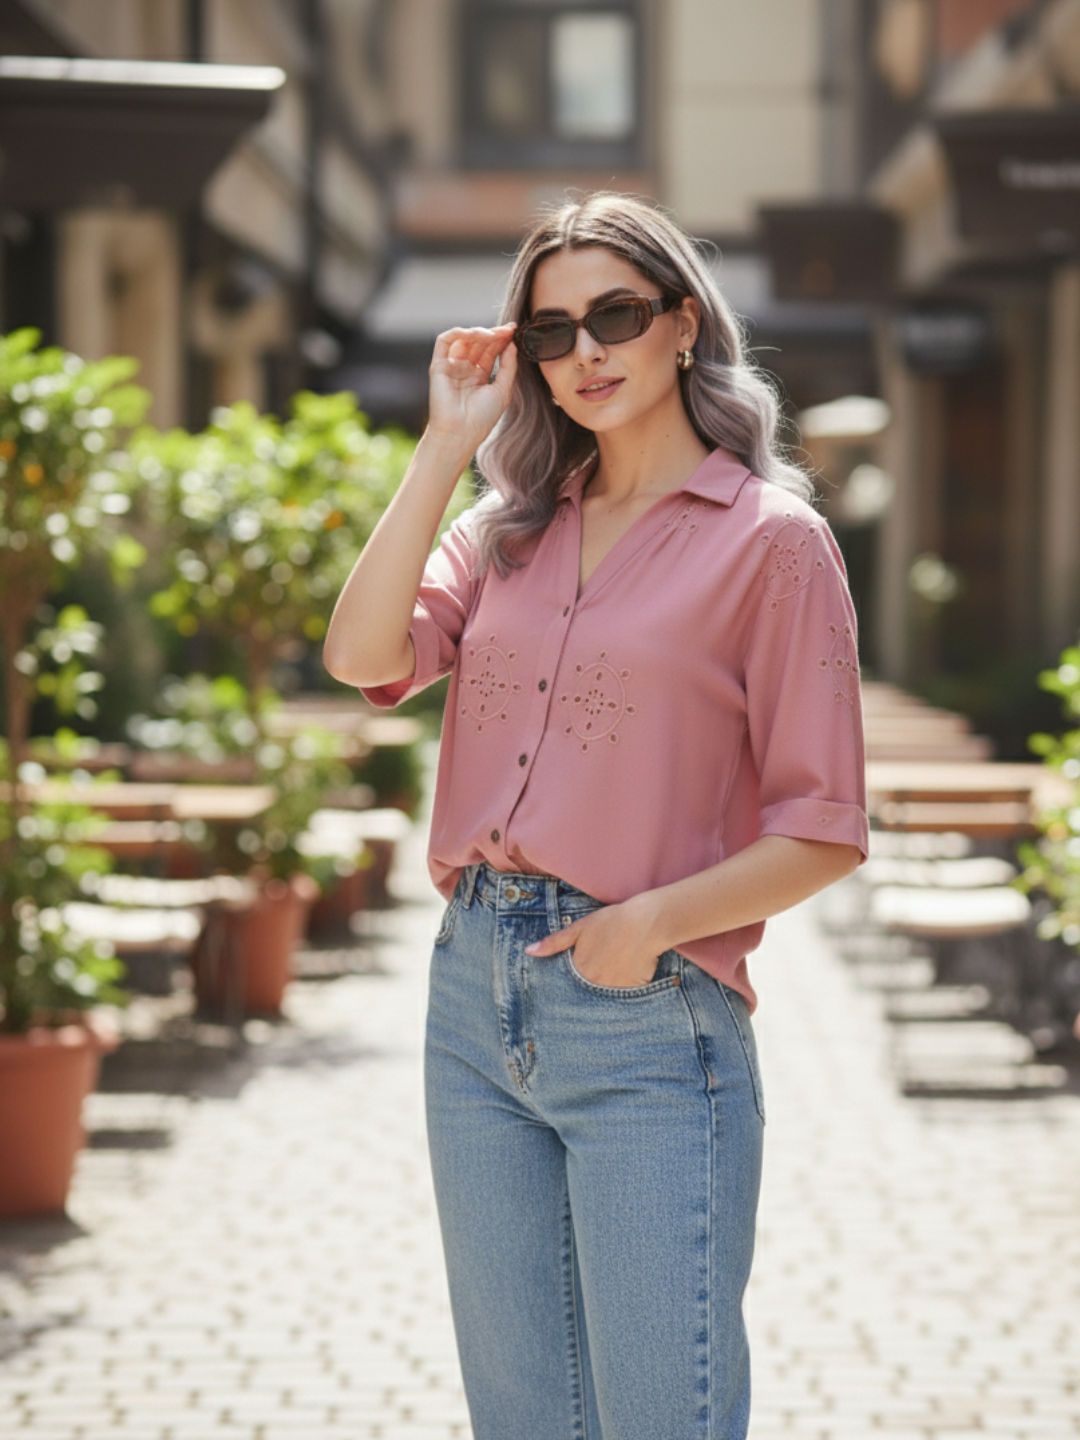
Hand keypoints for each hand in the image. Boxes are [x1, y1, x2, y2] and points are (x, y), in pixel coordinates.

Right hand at [427, 324, 518, 456]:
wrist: (460, 434)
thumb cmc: (481, 419)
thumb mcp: (502, 390)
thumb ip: (508, 366)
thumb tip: (512, 344)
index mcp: (479, 376)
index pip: (490, 351)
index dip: (502, 340)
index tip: (514, 331)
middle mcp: (465, 370)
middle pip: (479, 343)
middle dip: (494, 334)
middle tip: (508, 329)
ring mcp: (451, 367)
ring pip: (463, 339)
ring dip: (479, 332)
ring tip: (493, 335)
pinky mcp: (438, 366)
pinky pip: (445, 341)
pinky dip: (459, 332)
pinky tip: (475, 334)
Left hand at [525, 897, 663, 987]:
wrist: (646, 923)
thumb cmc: (611, 922)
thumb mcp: (579, 929)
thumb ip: (553, 943)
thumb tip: (529, 951)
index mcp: (580, 970)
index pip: (568, 986)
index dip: (571, 982)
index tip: (576, 979)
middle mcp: (595, 984)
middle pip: (586, 993)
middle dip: (588, 988)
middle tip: (595, 977)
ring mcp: (614, 989)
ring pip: (604, 997)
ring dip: (603, 991)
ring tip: (611, 974)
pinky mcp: (632, 991)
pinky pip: (622, 997)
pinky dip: (621, 990)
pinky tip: (625, 974)